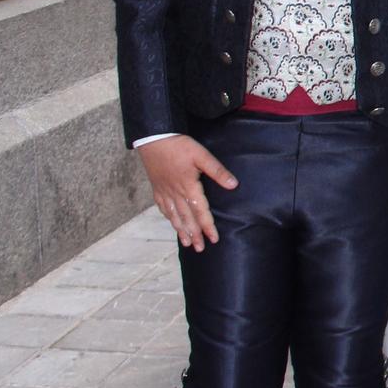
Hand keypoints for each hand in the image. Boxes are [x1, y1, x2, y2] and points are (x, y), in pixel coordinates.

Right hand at [136, 135, 236, 251]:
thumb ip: (217, 171)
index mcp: (188, 186)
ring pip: (174, 216)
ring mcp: (164, 192)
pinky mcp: (157, 188)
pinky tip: (173, 223)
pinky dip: (169, 218)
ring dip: (181, 230)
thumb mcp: (202, 155)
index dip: (208, 226)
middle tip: (200, 249)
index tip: (214, 239)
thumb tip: (234, 185)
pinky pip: (163, 208)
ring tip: (187, 243)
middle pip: (187, 218)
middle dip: (194, 234)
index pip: (201, 212)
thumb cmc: (179, 146)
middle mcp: (175, 193)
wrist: (153, 138)